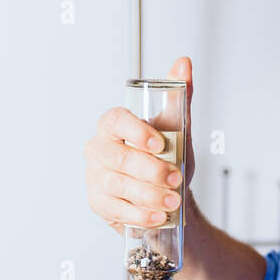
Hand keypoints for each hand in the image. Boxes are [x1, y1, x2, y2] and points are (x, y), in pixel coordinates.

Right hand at [84, 56, 194, 235]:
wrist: (165, 195)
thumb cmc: (167, 158)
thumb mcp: (177, 128)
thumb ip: (179, 97)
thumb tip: (183, 63)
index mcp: (113, 125)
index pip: (116, 121)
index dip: (137, 132)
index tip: (160, 144)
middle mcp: (99, 149)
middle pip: (119, 158)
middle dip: (151, 171)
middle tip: (176, 178)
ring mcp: (95, 177)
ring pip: (119, 186)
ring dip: (149, 196)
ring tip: (172, 200)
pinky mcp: (99, 203)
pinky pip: (117, 211)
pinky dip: (141, 215)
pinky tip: (158, 216)